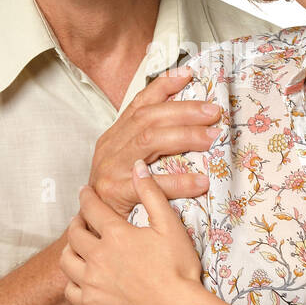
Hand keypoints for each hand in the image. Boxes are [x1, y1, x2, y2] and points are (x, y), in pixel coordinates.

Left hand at [62, 160, 202, 304]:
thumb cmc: (178, 268)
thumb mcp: (169, 225)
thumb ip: (151, 194)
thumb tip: (138, 168)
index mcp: (116, 234)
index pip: (92, 208)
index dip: (86, 196)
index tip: (84, 192)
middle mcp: (98, 256)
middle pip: (74, 233)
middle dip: (76, 222)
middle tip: (82, 220)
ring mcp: (92, 282)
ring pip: (67, 260)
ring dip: (70, 249)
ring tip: (78, 247)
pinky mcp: (92, 304)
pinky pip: (69, 290)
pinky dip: (72, 281)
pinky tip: (80, 278)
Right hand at [86, 66, 221, 217]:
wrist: (92, 230)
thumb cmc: (117, 197)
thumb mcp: (128, 163)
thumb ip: (150, 144)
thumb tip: (191, 125)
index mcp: (114, 136)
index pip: (139, 104)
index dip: (162, 87)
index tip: (187, 74)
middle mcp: (110, 147)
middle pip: (149, 118)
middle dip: (184, 111)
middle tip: (213, 112)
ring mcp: (110, 168)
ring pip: (149, 141)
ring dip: (185, 136)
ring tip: (212, 137)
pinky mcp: (114, 193)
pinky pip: (151, 184)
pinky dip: (179, 182)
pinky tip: (201, 182)